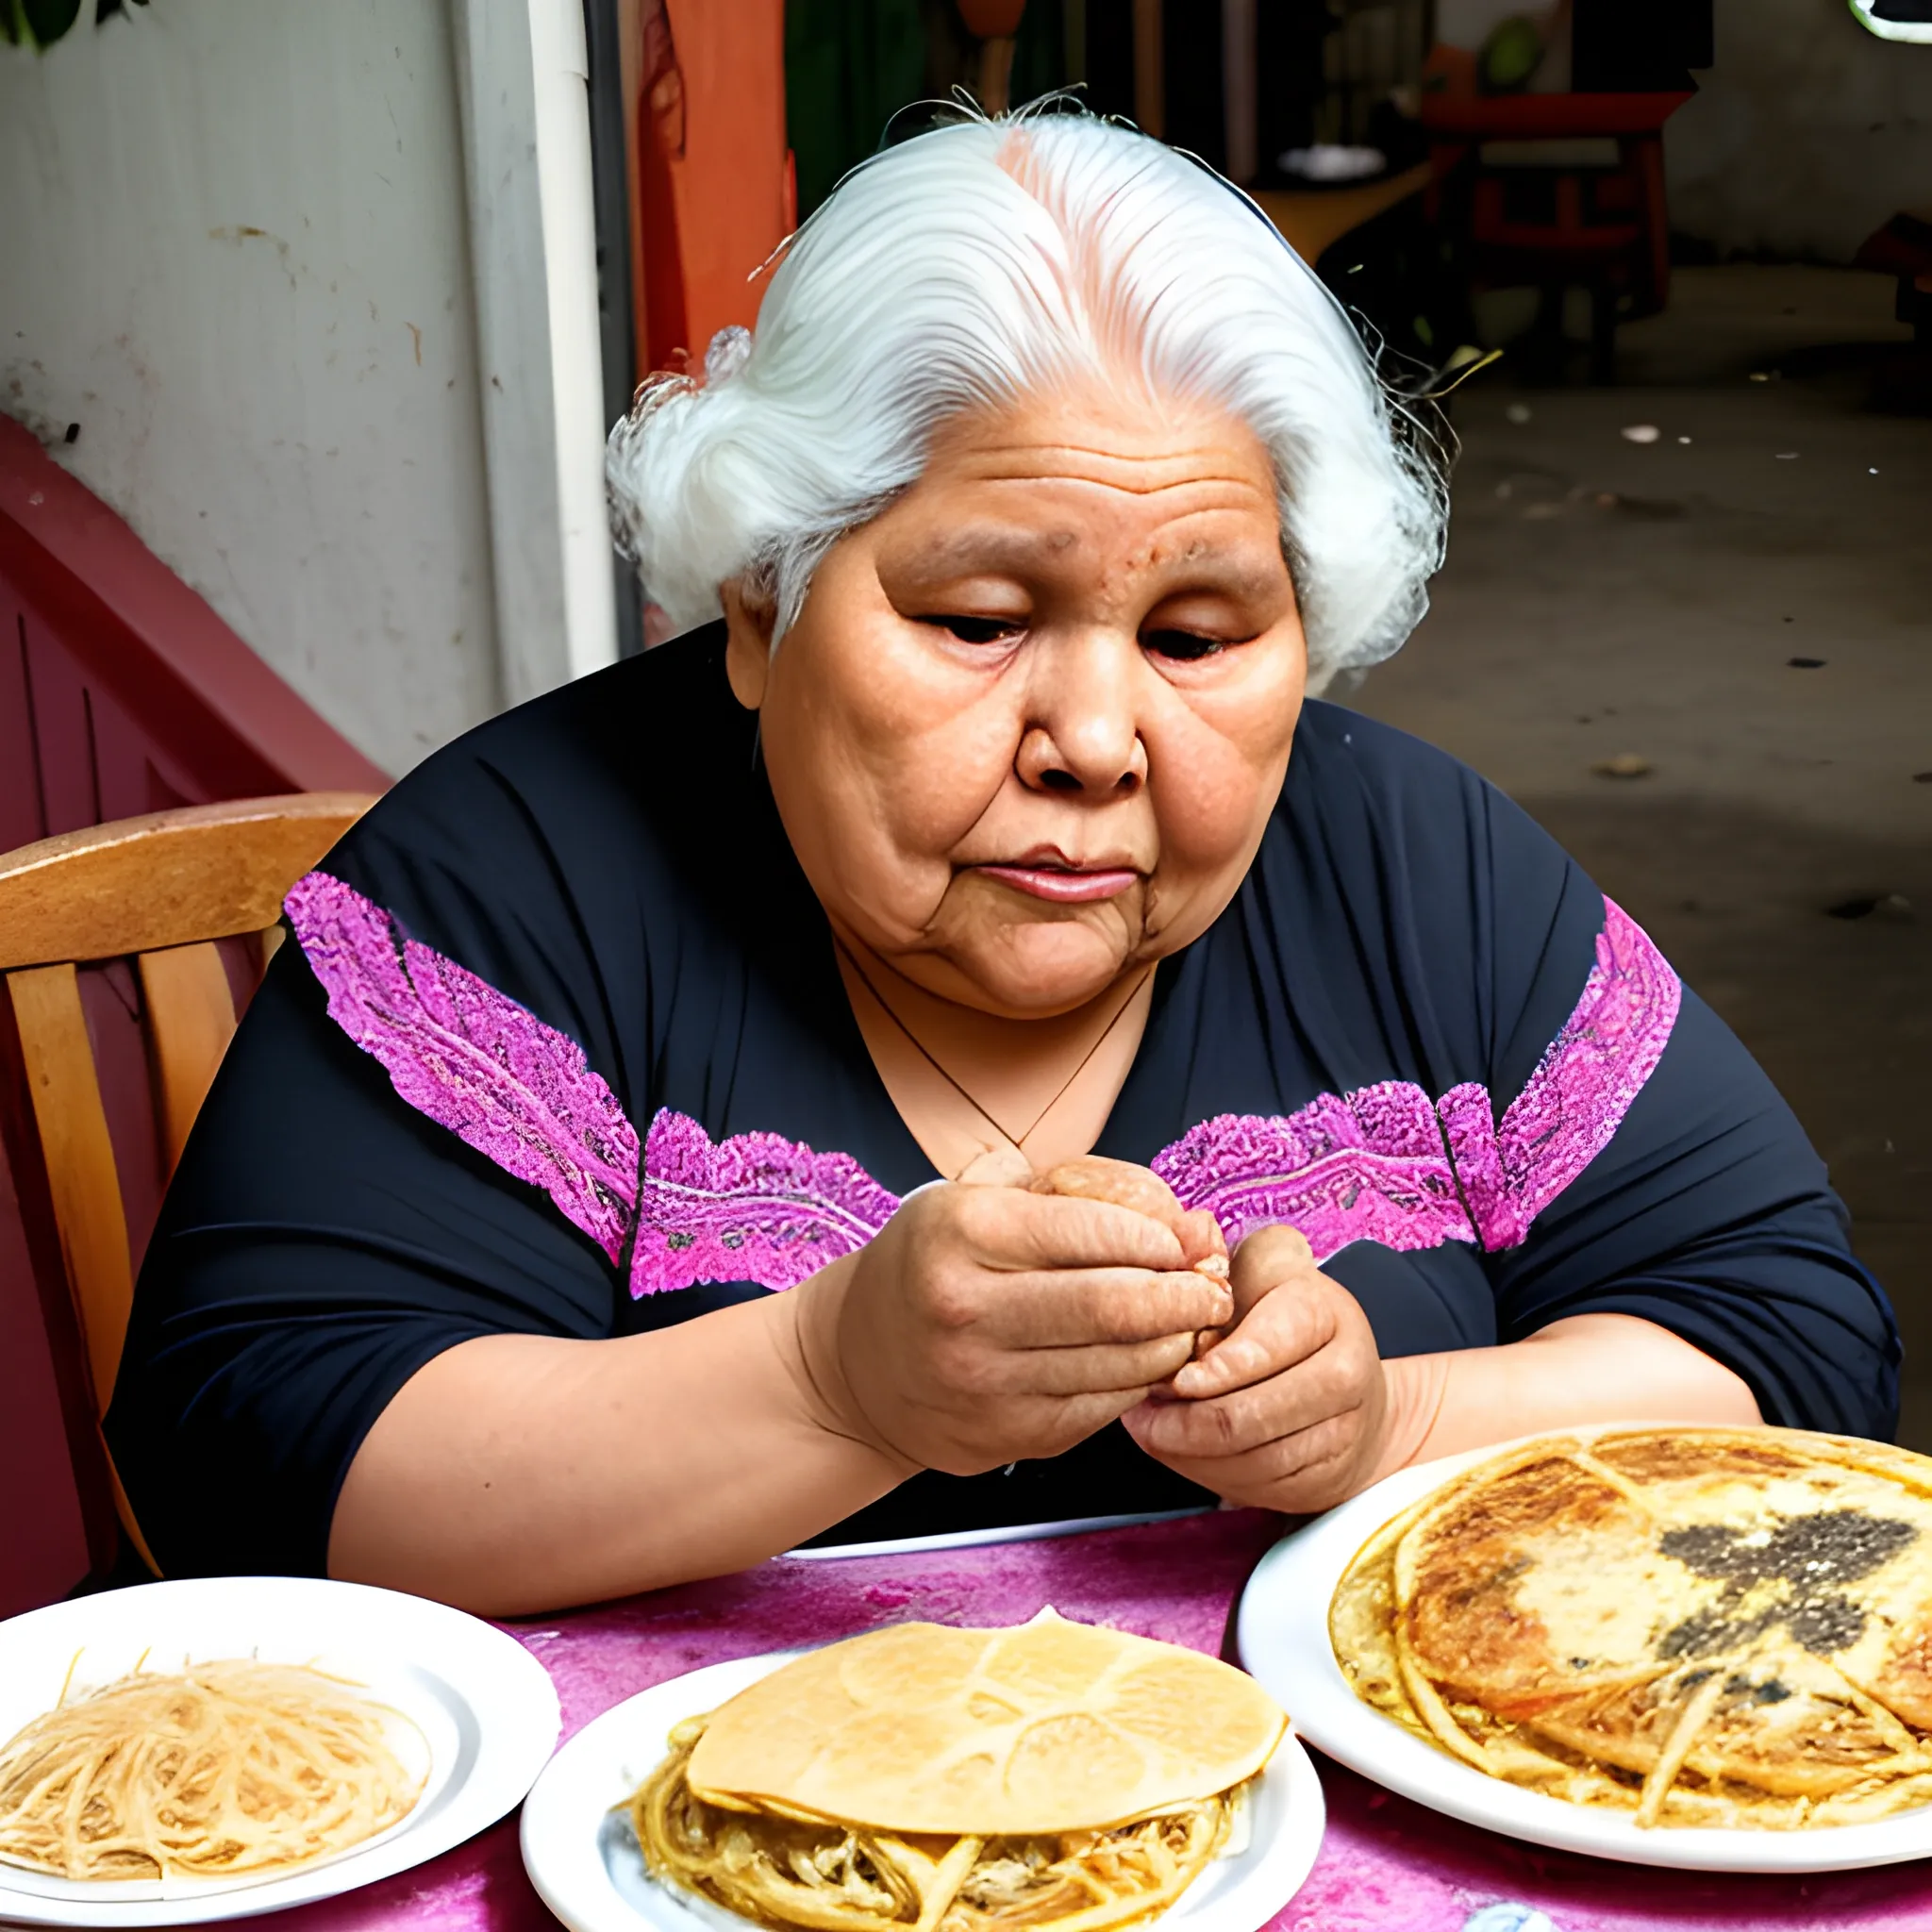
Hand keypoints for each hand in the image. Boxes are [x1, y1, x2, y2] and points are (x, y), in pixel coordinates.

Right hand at [791, 1179, 1233, 1478]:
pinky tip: (1147, 1359)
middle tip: (1212, 1288)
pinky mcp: (1007, 1435)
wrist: (858, 1365)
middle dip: (1185, 1295)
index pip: (1094, 1232)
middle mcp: (969, 1308)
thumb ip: (1081, 1191)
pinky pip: (1102, 1406)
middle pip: (1116, 1304)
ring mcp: (986, 1380)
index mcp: (963, 1232)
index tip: (1185, 1239)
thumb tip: (1184, 1219)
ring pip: (1119, 1363)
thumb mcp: (981, 1197)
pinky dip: (1139, 1382)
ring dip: (1174, 1342)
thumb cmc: (934, 1264)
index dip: (1159, 1237)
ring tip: (1190, 1323)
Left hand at [1121, 1224, 1389, 1511]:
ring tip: (1153, 1427)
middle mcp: (1345, 1375)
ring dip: (1186, 1451)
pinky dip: (1209, 1474)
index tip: (1170, 1378)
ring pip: (1246, 1462)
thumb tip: (1173, 1273)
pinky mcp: (1327, 1483)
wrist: (1356, 1389)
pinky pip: (1255, 1489)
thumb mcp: (1260, 1270)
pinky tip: (1186, 1449)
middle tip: (1141, 1409)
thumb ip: (1219, 1263)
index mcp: (1325, 1312)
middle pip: (1243, 1418)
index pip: (1260, 1350)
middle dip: (1178, 1421)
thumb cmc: (1285, 1317)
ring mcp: (1342, 1435)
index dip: (1207, 1371)